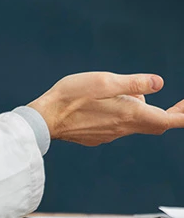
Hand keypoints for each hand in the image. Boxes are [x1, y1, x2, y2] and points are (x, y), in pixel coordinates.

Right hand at [27, 72, 183, 145]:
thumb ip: (133, 83)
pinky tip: (102, 104)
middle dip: (168, 114)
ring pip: (135, 123)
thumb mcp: (104, 81)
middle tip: (176, 103)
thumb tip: (159, 83)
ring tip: (119, 91)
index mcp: (129, 113)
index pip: (167, 120)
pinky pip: (118, 126)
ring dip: (138, 110)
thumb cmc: (71, 96)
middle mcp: (123, 127)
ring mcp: (110, 134)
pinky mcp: (98, 136)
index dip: (183, 116)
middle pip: (155, 124)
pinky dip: (120, 114)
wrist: (46, 118)